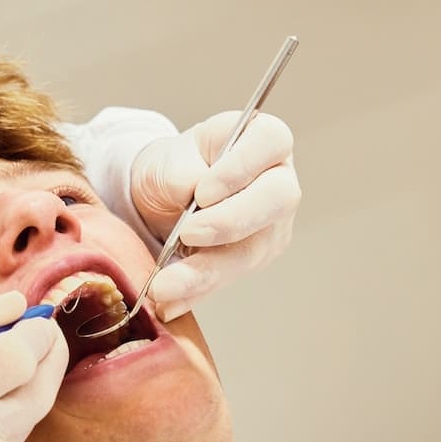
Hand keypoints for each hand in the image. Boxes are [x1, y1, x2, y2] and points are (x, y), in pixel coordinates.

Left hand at [129, 112, 299, 320]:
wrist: (162, 200)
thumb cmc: (173, 168)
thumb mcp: (167, 159)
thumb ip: (181, 173)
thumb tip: (191, 193)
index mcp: (263, 139)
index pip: (272, 143)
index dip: (240, 168)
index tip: (202, 192)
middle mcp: (278, 181)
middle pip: (276, 200)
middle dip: (230, 222)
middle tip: (187, 234)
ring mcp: (272, 224)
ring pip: (252, 249)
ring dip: (206, 271)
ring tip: (165, 285)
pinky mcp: (255, 258)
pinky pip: (229, 278)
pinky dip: (195, 291)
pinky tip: (169, 302)